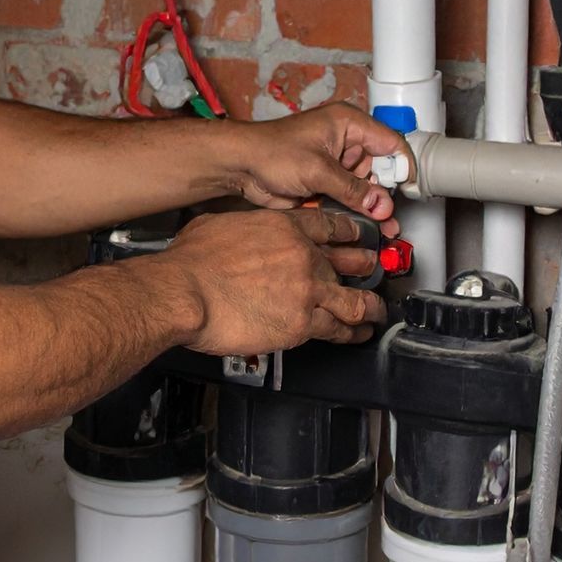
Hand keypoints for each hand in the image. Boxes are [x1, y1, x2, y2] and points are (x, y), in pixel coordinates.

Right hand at [164, 206, 387, 354]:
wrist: (185, 292)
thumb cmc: (191, 263)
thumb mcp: (217, 225)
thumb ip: (241, 228)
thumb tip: (236, 235)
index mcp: (283, 227)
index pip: (329, 227)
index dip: (350, 233)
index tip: (358, 238)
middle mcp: (303, 256)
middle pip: (348, 262)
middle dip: (364, 268)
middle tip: (372, 272)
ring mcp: (307, 290)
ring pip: (354, 300)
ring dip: (370, 307)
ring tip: (376, 312)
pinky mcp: (302, 324)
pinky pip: (337, 330)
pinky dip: (352, 334)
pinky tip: (357, 336)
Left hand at [225, 103, 405, 229]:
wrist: (241, 166)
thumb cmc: (269, 151)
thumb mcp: (317, 169)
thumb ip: (352, 189)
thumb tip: (380, 204)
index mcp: (348, 124)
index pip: (390, 143)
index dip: (403, 166)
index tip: (410, 189)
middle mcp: (346, 142)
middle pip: (381, 169)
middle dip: (387, 194)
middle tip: (392, 215)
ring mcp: (336, 164)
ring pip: (366, 188)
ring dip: (374, 207)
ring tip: (384, 227)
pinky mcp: (326, 183)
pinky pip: (349, 199)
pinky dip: (356, 212)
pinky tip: (366, 227)